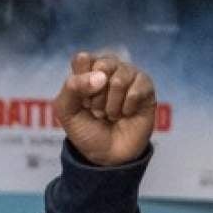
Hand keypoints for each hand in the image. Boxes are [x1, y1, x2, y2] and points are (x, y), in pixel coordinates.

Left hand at [54, 52, 155, 166]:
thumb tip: (101, 76)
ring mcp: (129, 77)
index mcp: (86, 71)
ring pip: (120, 77)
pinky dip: (127, 107)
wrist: (108, 154)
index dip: (81, 80)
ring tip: (111, 114)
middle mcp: (108, 70)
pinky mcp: (146, 87)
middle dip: (96, 95)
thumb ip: (72, 88)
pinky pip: (138, 88)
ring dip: (111, 104)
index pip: (83, 59)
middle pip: (102, 65)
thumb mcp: (67, 111)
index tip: (81, 100)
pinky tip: (126, 114)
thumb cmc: (86, 130)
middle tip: (96, 110)